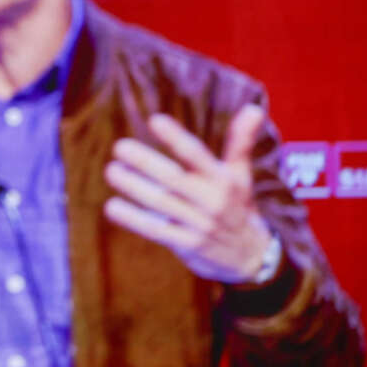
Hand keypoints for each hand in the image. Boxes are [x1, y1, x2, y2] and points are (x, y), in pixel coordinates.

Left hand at [103, 103, 271, 282]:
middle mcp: (212, 201)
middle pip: (174, 178)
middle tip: (119, 146)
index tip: (155, 120)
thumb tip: (254, 107)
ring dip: (134, 187)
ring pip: (161, 203)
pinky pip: (156, 231)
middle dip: (145, 162)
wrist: (251, 258)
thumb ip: (240, 142)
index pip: (197, 155)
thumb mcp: (241, 175)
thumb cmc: (237, 206)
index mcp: (223, 180)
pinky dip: (134, 219)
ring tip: (112, 170)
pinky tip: (112, 206)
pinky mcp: (187, 245)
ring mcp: (199, 224)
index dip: (176, 138)